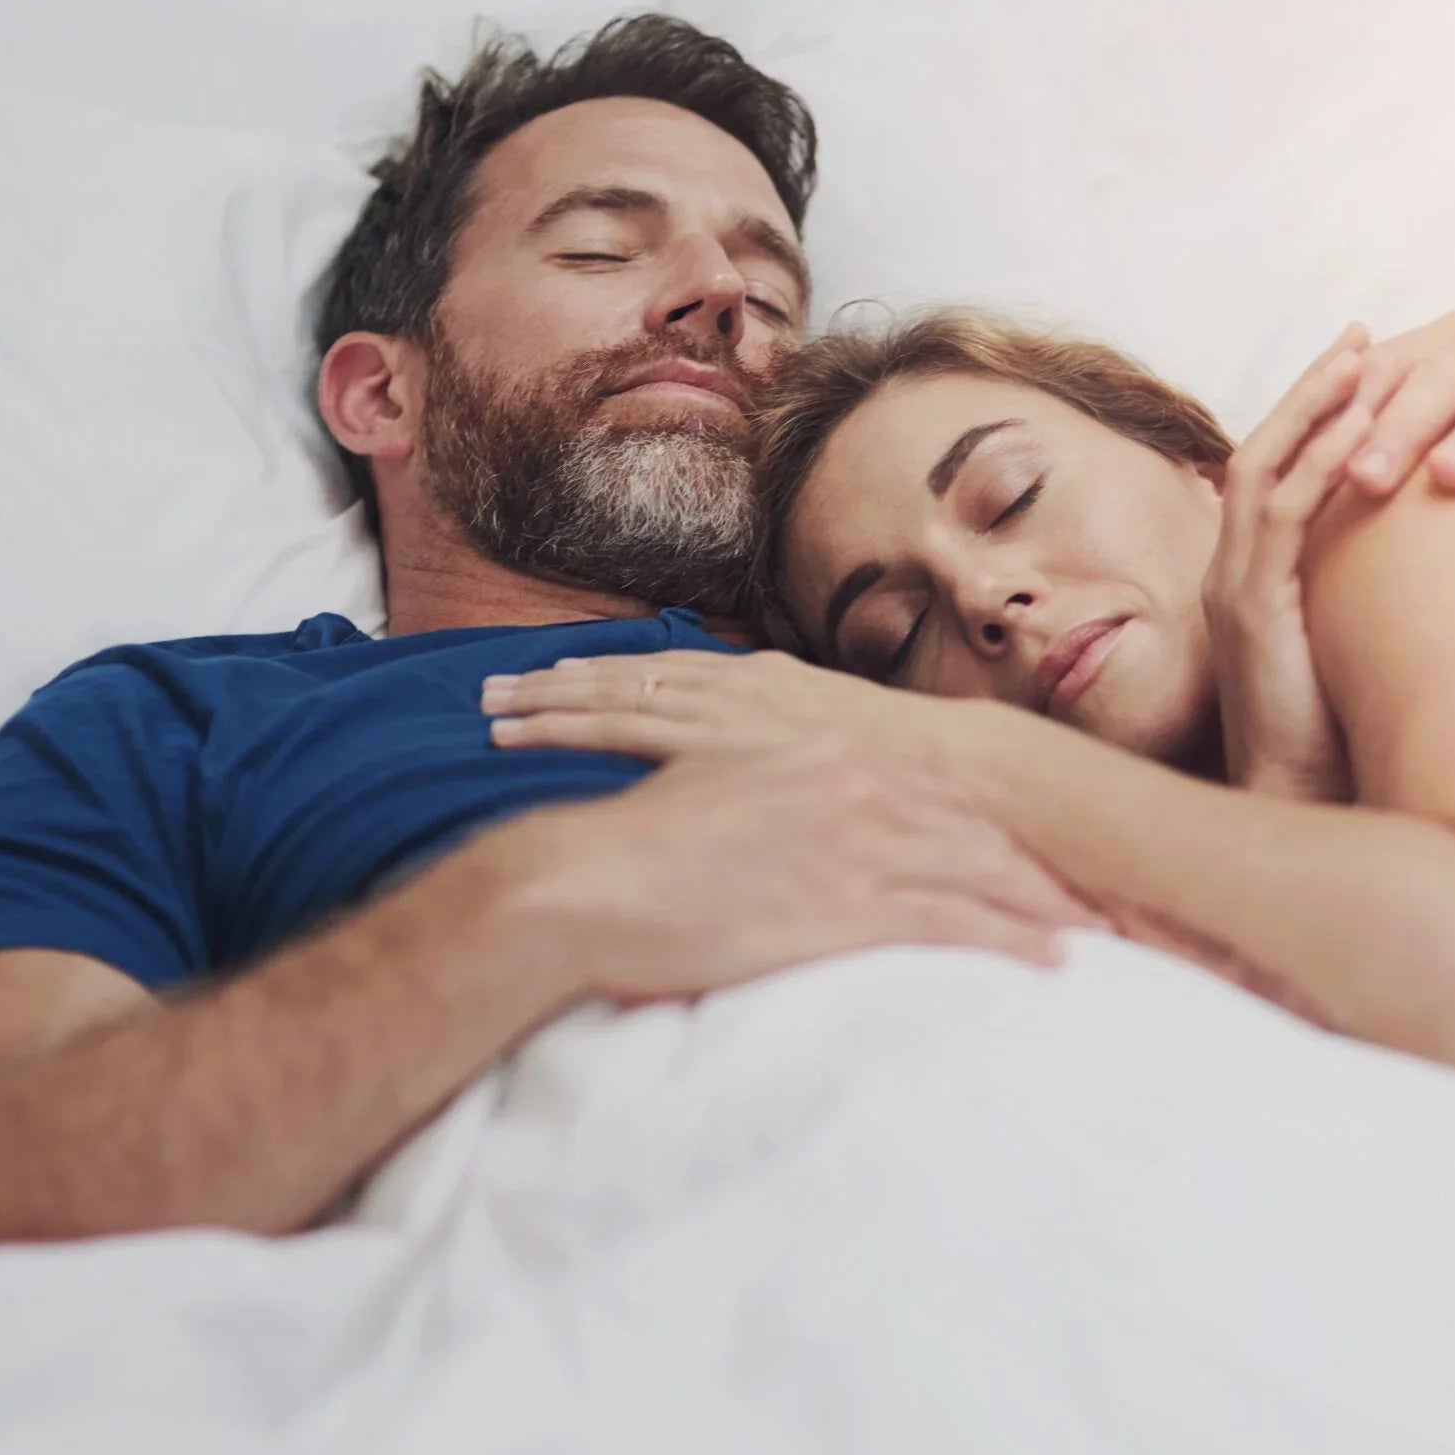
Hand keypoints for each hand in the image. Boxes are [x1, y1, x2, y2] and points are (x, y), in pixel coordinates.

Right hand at [478, 739, 1103, 999]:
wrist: (585, 881)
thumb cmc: (635, 854)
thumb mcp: (717, 805)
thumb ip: (771, 809)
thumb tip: (787, 841)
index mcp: (821, 757)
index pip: (932, 796)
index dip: (991, 831)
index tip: (1034, 859)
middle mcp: (852, 789)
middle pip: (973, 832)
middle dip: (1038, 870)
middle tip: (1095, 900)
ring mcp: (853, 845)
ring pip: (980, 875)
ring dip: (1043, 909)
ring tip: (1093, 938)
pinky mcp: (845, 904)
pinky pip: (954, 925)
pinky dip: (1011, 942)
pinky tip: (1049, 963)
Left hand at [480, 647, 961, 768]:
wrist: (964, 780)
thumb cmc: (921, 780)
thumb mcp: (854, 755)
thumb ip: (803, 760)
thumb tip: (772, 783)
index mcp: (769, 684)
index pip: (668, 672)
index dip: (607, 675)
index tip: (554, 677)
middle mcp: (738, 688)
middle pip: (626, 678)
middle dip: (557, 686)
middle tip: (490, 691)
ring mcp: (727, 717)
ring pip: (611, 699)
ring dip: (547, 706)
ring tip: (490, 716)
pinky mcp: (721, 754)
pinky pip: (625, 737)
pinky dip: (567, 732)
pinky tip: (522, 745)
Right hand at [1204, 324, 1362, 800]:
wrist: (1303, 818)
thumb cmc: (1343, 749)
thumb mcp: (1358, 658)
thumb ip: (1375, 609)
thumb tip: (1438, 578)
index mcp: (1253, 583)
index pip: (1275, 475)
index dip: (1316, 416)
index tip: (1365, 367)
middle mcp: (1233, 576)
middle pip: (1262, 452)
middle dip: (1314, 390)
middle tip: (1362, 336)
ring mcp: (1235, 590)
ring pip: (1265, 470)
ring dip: (1315, 409)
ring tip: (1363, 358)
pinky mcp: (1253, 612)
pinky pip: (1282, 517)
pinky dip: (1320, 465)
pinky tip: (1363, 429)